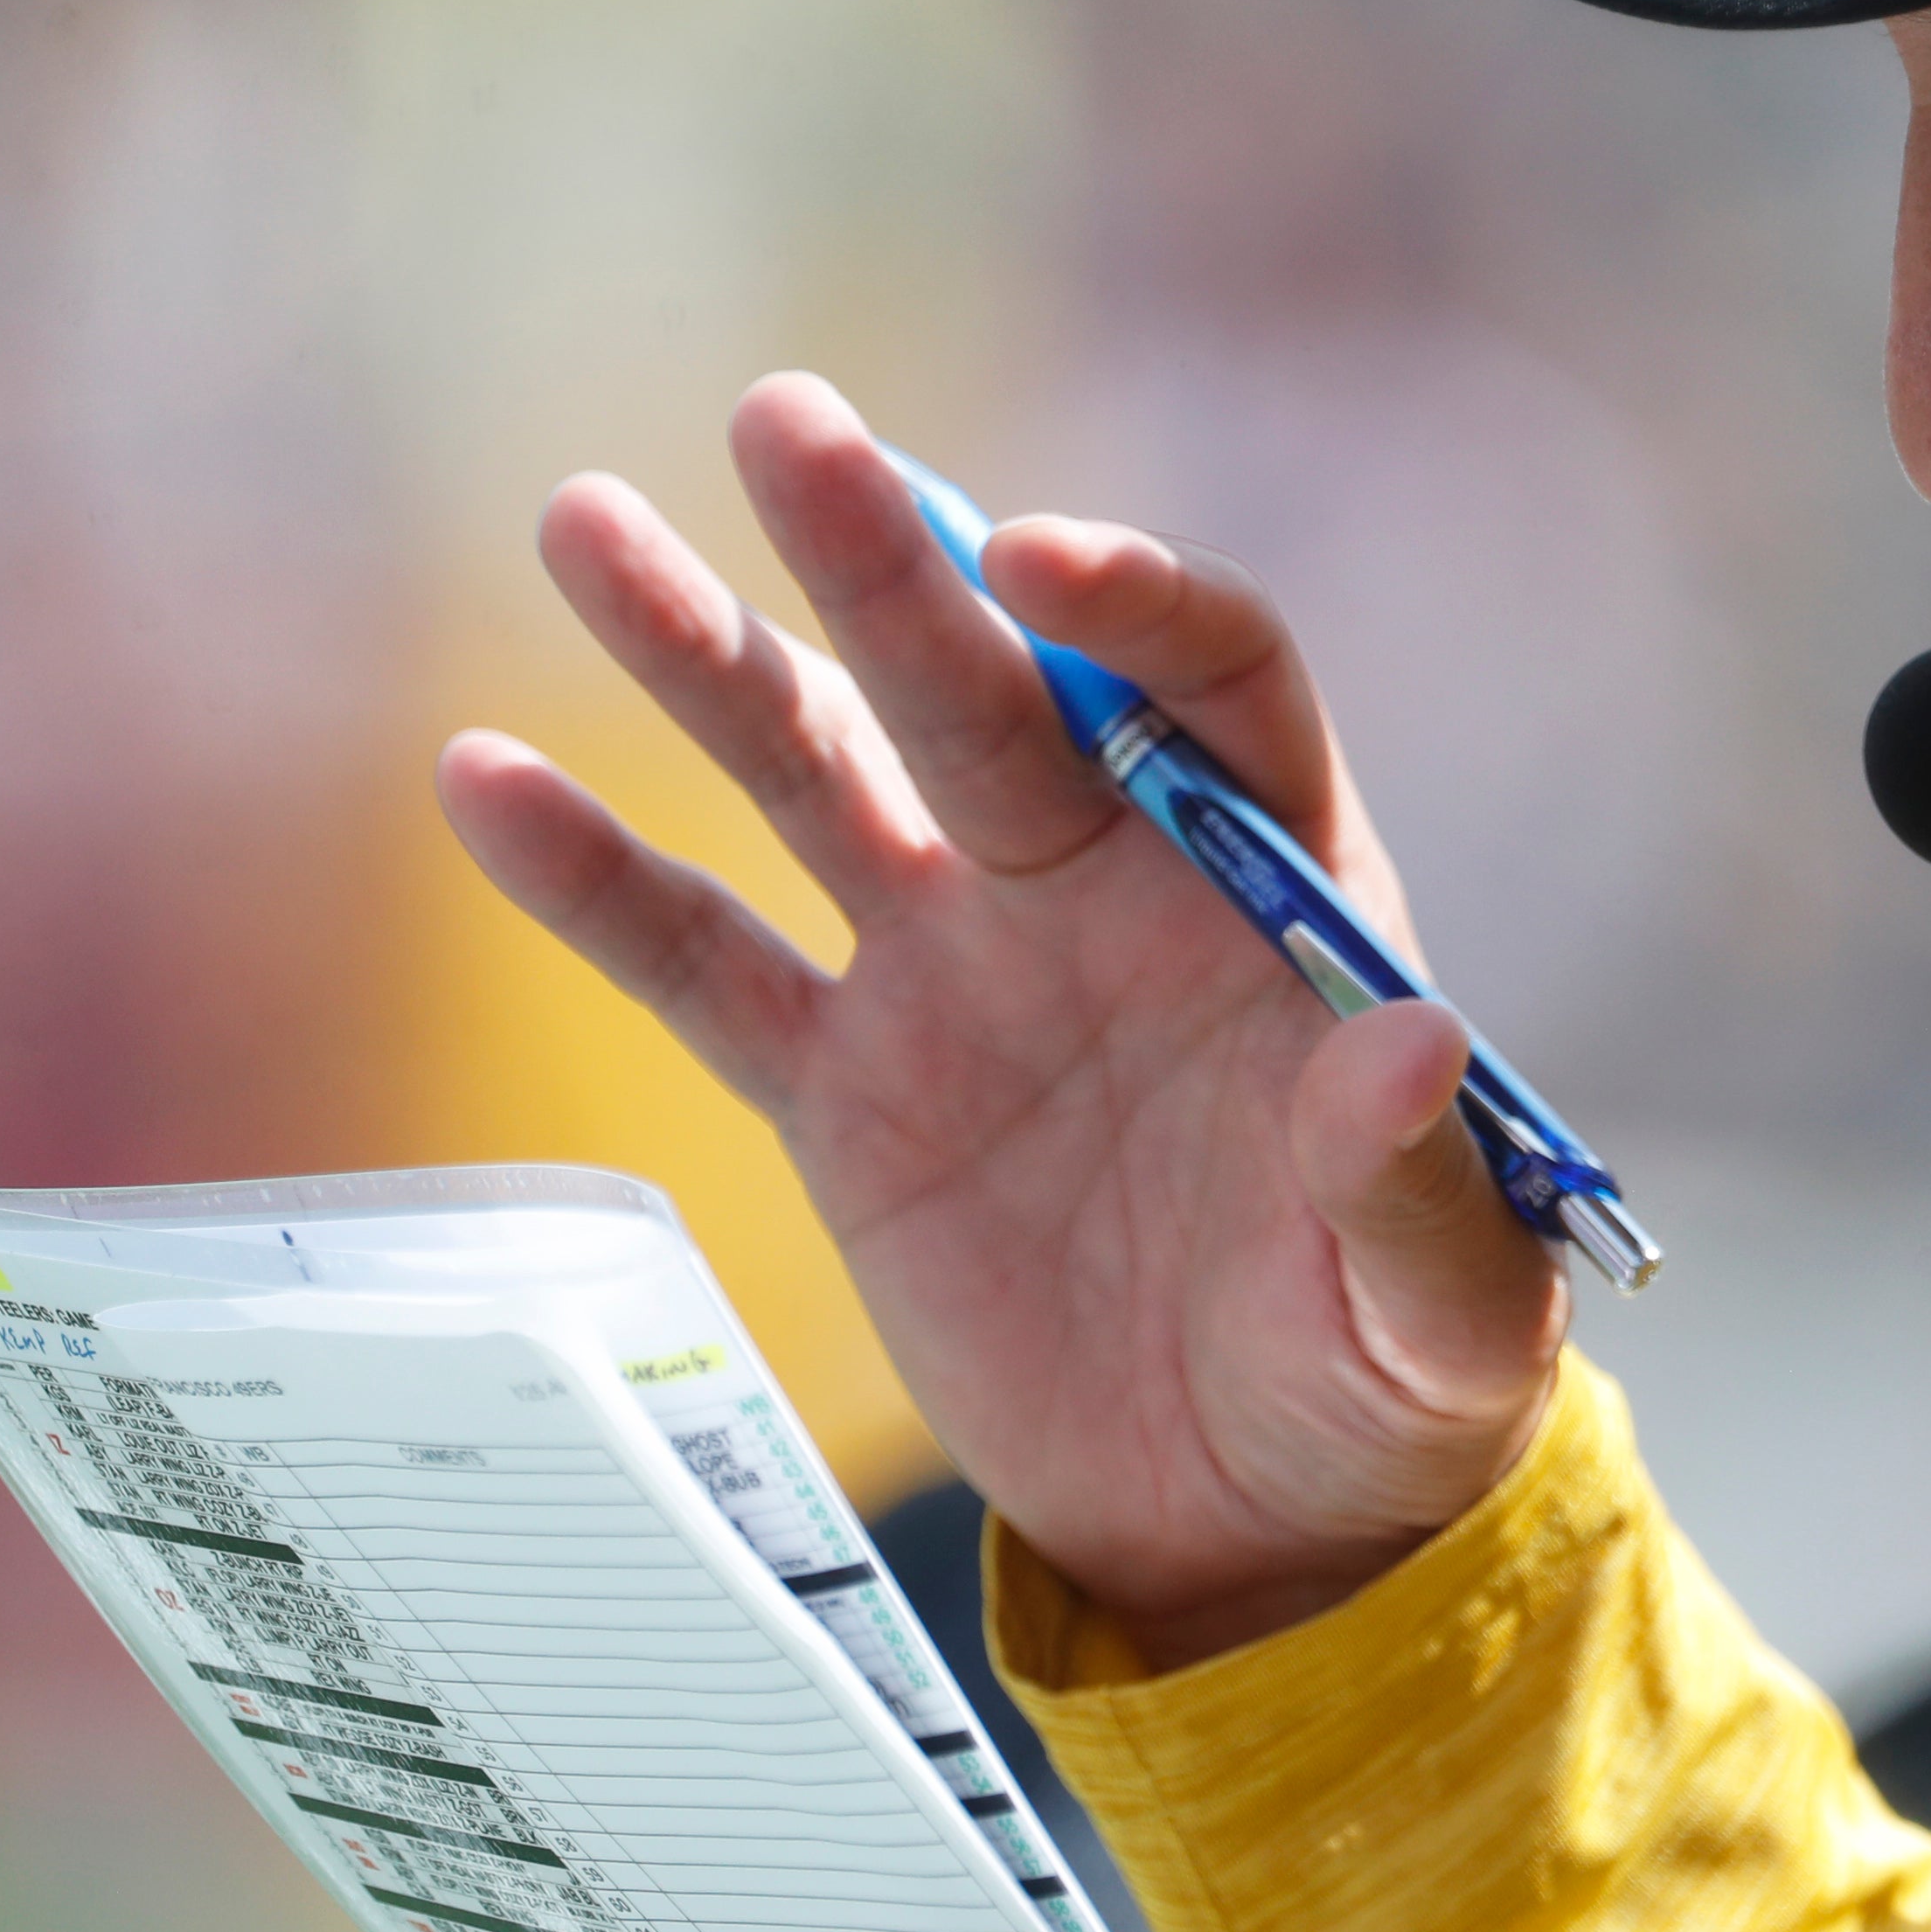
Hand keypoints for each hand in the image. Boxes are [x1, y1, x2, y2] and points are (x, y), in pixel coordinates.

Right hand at [436, 371, 1566, 1666]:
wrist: (1258, 1511)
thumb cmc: (1389, 1382)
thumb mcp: (1446, 1313)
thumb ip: (1417, 1184)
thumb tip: (1402, 1045)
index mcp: (1275, 892)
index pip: (1215, 682)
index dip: (1139, 603)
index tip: (1039, 564)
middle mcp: (1107, 888)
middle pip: (988, 684)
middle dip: (888, 558)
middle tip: (786, 420)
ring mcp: (963, 974)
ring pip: (820, 773)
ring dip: (708, 651)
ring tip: (583, 521)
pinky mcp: (850, 1093)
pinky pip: (704, 962)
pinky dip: (598, 875)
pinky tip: (484, 777)